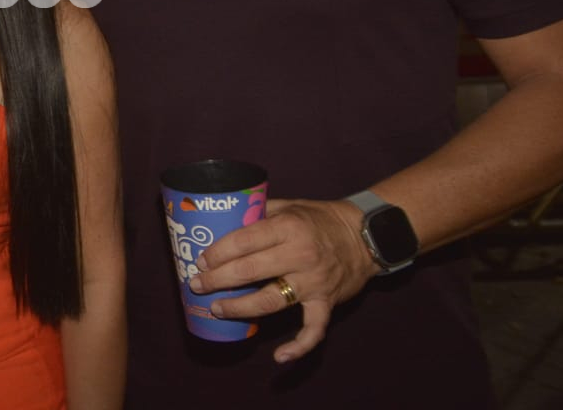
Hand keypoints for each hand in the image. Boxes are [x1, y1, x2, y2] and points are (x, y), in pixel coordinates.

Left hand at [187, 198, 376, 362]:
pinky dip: (299, 346)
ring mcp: (314, 282)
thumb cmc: (319, 219)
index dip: (217, 253)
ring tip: (217, 309)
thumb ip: (258, 212)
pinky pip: (314, 329)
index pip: (243, 241)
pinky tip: (279, 357)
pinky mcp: (327, 302)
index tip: (201, 260)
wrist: (365, 236)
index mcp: (288, 227)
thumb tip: (222, 219)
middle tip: (197, 285)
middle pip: (249, 271)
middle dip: (217, 280)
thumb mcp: (289, 205)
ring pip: (271, 301)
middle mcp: (300, 255)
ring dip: (240, 308)